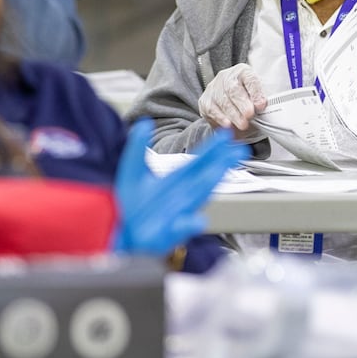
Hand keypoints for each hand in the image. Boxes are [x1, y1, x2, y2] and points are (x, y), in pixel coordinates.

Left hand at [111, 118, 246, 256]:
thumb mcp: (132, 171)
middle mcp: (181, 195)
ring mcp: (177, 214)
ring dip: (208, 184)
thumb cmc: (130, 205)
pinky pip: (180, 228)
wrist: (119, 233)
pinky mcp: (167, 234)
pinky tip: (198, 220)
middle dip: (220, 163)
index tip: (225, 135)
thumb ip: (137, 147)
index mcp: (175, 180)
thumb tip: (144, 123)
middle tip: (238, 150)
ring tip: (219, 171)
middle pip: (204, 176)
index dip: (212, 148)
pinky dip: (189, 225)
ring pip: (196, 198)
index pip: (198, 161)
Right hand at [197, 64, 267, 141]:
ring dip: (233, 115)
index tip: (261, 105)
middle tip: (249, 115)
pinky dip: (221, 118)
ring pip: (222, 100)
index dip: (256, 92)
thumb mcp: (257, 98)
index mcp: (243, 72)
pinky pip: (211, 109)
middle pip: (233, 89)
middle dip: (242, 104)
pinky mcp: (205, 100)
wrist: (231, 106)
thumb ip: (261, 102)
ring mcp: (214, 88)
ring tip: (243, 125)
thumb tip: (263, 109)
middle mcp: (227, 77)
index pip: (249, 78)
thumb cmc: (248, 101)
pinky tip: (228, 124)